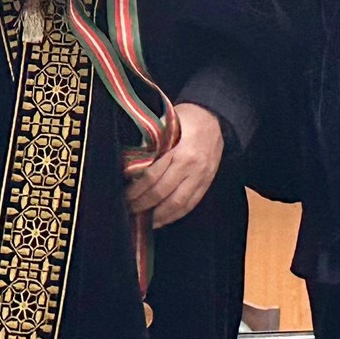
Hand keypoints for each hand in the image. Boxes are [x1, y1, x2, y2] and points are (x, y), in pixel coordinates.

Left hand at [124, 102, 224, 227]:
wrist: (215, 118)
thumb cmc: (187, 119)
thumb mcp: (166, 126)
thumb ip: (151, 146)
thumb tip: (130, 168)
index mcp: (180, 151)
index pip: (152, 177)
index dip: (136, 190)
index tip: (124, 196)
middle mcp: (193, 167)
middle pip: (163, 193)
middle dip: (143, 205)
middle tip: (129, 210)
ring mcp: (202, 177)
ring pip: (178, 204)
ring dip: (158, 216)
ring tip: (143, 221)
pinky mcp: (207, 183)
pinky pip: (191, 204)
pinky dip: (175, 215)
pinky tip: (162, 220)